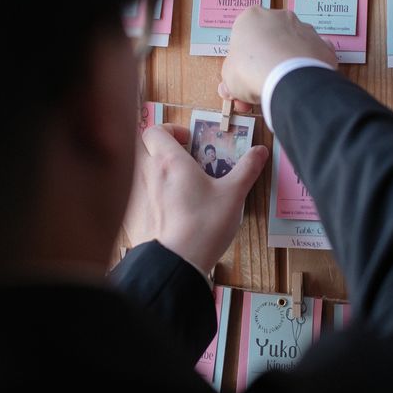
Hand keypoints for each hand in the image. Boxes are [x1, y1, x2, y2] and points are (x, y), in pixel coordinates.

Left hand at [123, 124, 267, 273]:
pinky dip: (148, 196)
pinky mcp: (132, 216)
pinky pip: (135, 196)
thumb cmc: (204, 224)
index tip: (188, 142)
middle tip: (182, 160)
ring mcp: (136, 195)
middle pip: (142, 147)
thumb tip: (260, 151)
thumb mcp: (233, 194)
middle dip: (160, 148)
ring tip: (178, 186)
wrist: (177, 262)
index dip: (171, 130)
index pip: (155, 130)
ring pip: (138, 171)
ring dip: (155, 171)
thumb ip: (247, 169)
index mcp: (169, 161)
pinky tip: (168, 210)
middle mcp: (148, 173)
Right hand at [219, 7, 335, 105]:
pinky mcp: (323, 45)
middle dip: (261, 68)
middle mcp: (279, 16)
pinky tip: (299, 85)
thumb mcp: (228, 78)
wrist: (288, 78)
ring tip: (279, 92)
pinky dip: (306, 70)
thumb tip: (229, 90)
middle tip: (257, 91)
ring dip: (284, 68)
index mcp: (251, 17)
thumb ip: (229, 81)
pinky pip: (312, 58)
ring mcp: (304, 29)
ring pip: (290, 50)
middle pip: (268, 43)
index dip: (240, 65)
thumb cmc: (249, 71)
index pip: (242, 40)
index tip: (241, 82)